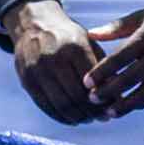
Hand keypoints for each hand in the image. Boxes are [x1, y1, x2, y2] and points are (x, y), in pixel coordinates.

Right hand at [6, 0, 106, 121]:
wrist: (34, 25)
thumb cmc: (69, 38)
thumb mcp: (88, 43)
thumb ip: (101, 68)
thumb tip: (117, 98)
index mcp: (74, 47)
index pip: (93, 82)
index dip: (104, 99)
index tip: (112, 107)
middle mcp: (54, 57)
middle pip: (76, 96)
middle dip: (92, 112)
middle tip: (102, 118)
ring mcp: (37, 70)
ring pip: (61, 104)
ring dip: (78, 117)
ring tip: (88, 119)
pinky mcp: (26, 80)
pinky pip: (45, 106)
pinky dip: (61, 117)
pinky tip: (72, 119)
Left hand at [89, 4, 143, 112]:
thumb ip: (117, 27)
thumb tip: (91, 34)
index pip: (120, 57)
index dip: (102, 72)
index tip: (86, 82)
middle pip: (131, 78)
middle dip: (109, 91)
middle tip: (92, 99)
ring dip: (126, 105)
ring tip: (110, 112)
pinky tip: (133, 107)